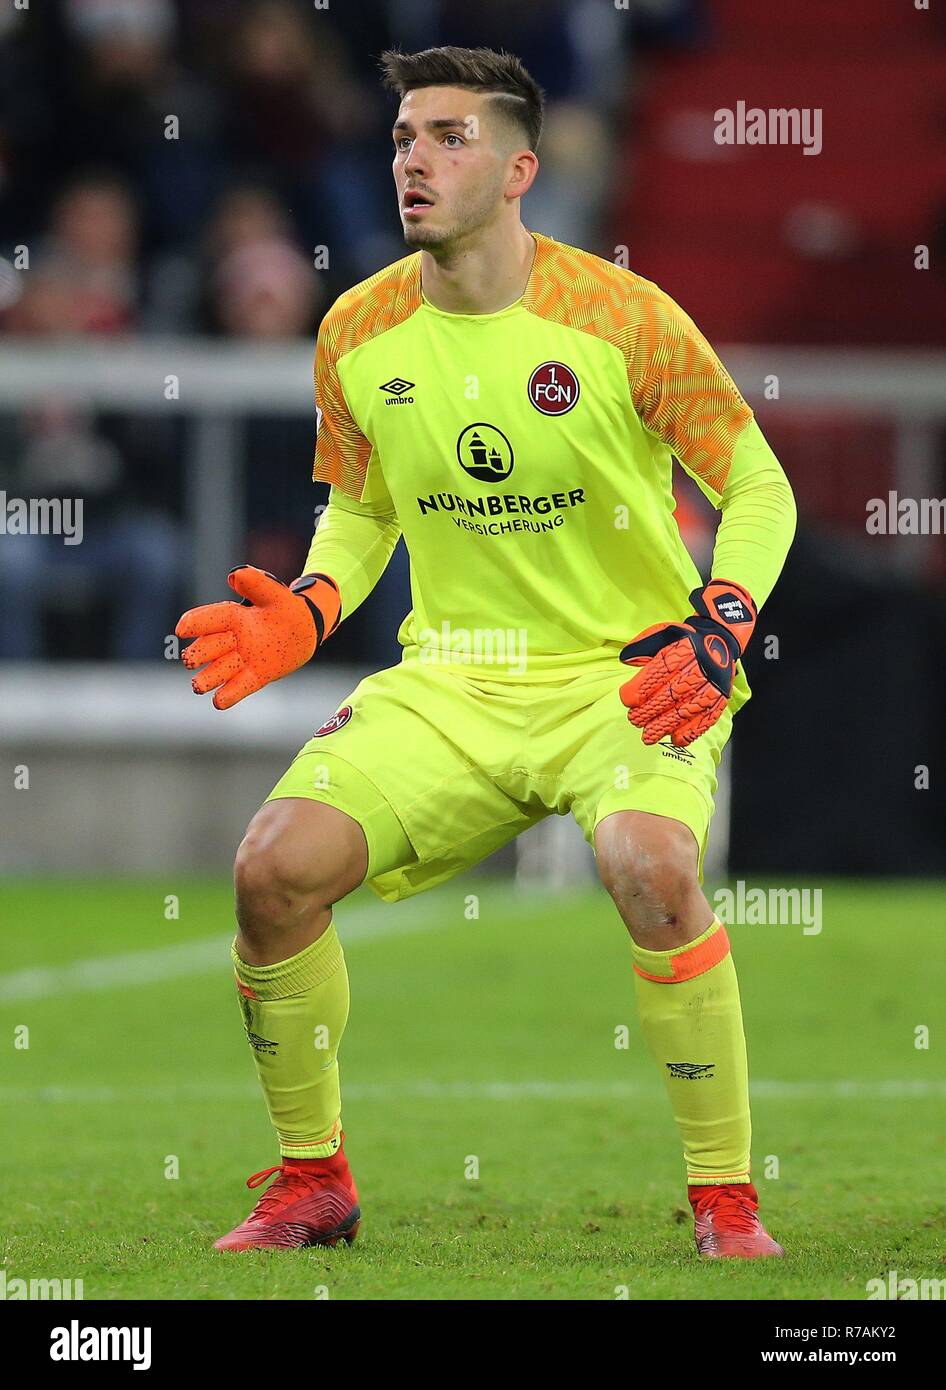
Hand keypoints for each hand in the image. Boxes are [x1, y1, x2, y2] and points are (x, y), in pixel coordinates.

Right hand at [176, 565, 339, 709]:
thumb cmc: (285, 606)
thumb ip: (256, 583)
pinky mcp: (256, 675)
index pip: (211, 619)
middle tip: (189, 660)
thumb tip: (234, 575)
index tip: (181, 629)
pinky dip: (229, 694)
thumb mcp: (274, 592)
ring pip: (221, 670)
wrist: (305, 627)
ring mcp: (243, 659)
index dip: (196, 623)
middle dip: (199, 654)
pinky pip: (241, 686)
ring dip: (208, 678)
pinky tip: (218, 701)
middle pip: (211, 648)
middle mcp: (234, 639)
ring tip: (197, 686)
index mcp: (234, 617)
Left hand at [619, 579, 755, 746]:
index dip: (642, 687)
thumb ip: (643, 646)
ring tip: (648, 736)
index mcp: (684, 649)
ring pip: (688, 708)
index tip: (627, 699)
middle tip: (634, 720)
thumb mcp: (662, 633)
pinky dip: (692, 731)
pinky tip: (676, 739)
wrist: (719, 639)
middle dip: (650, 710)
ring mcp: (713, 685)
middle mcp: (701, 667)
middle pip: (673, 693)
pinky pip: (708, 717)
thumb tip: (625, 660)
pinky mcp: (721, 698)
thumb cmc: (684, 640)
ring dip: (666, 725)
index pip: (661, 670)